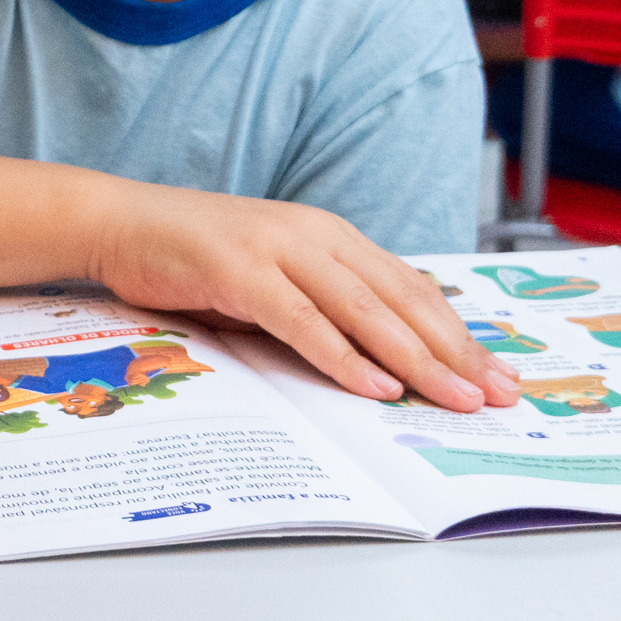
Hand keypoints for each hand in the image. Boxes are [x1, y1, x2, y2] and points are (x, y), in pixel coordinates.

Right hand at [83, 182, 520, 412]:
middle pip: (402, 300)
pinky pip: (302, 321)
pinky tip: (375, 385)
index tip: (498, 374)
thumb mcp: (272, 277)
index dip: (459, 334)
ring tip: (457, 398)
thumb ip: (320, 304)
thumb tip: (378, 357)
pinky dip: (343, 355)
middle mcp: (315, 235)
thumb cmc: (193, 256)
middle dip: (457, 352)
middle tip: (500, 395)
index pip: (410, 289)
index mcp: (329, 235)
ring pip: (364, 310)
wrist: (120, 222)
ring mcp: (278, 249)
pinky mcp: (239, 270)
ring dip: (416, 360)